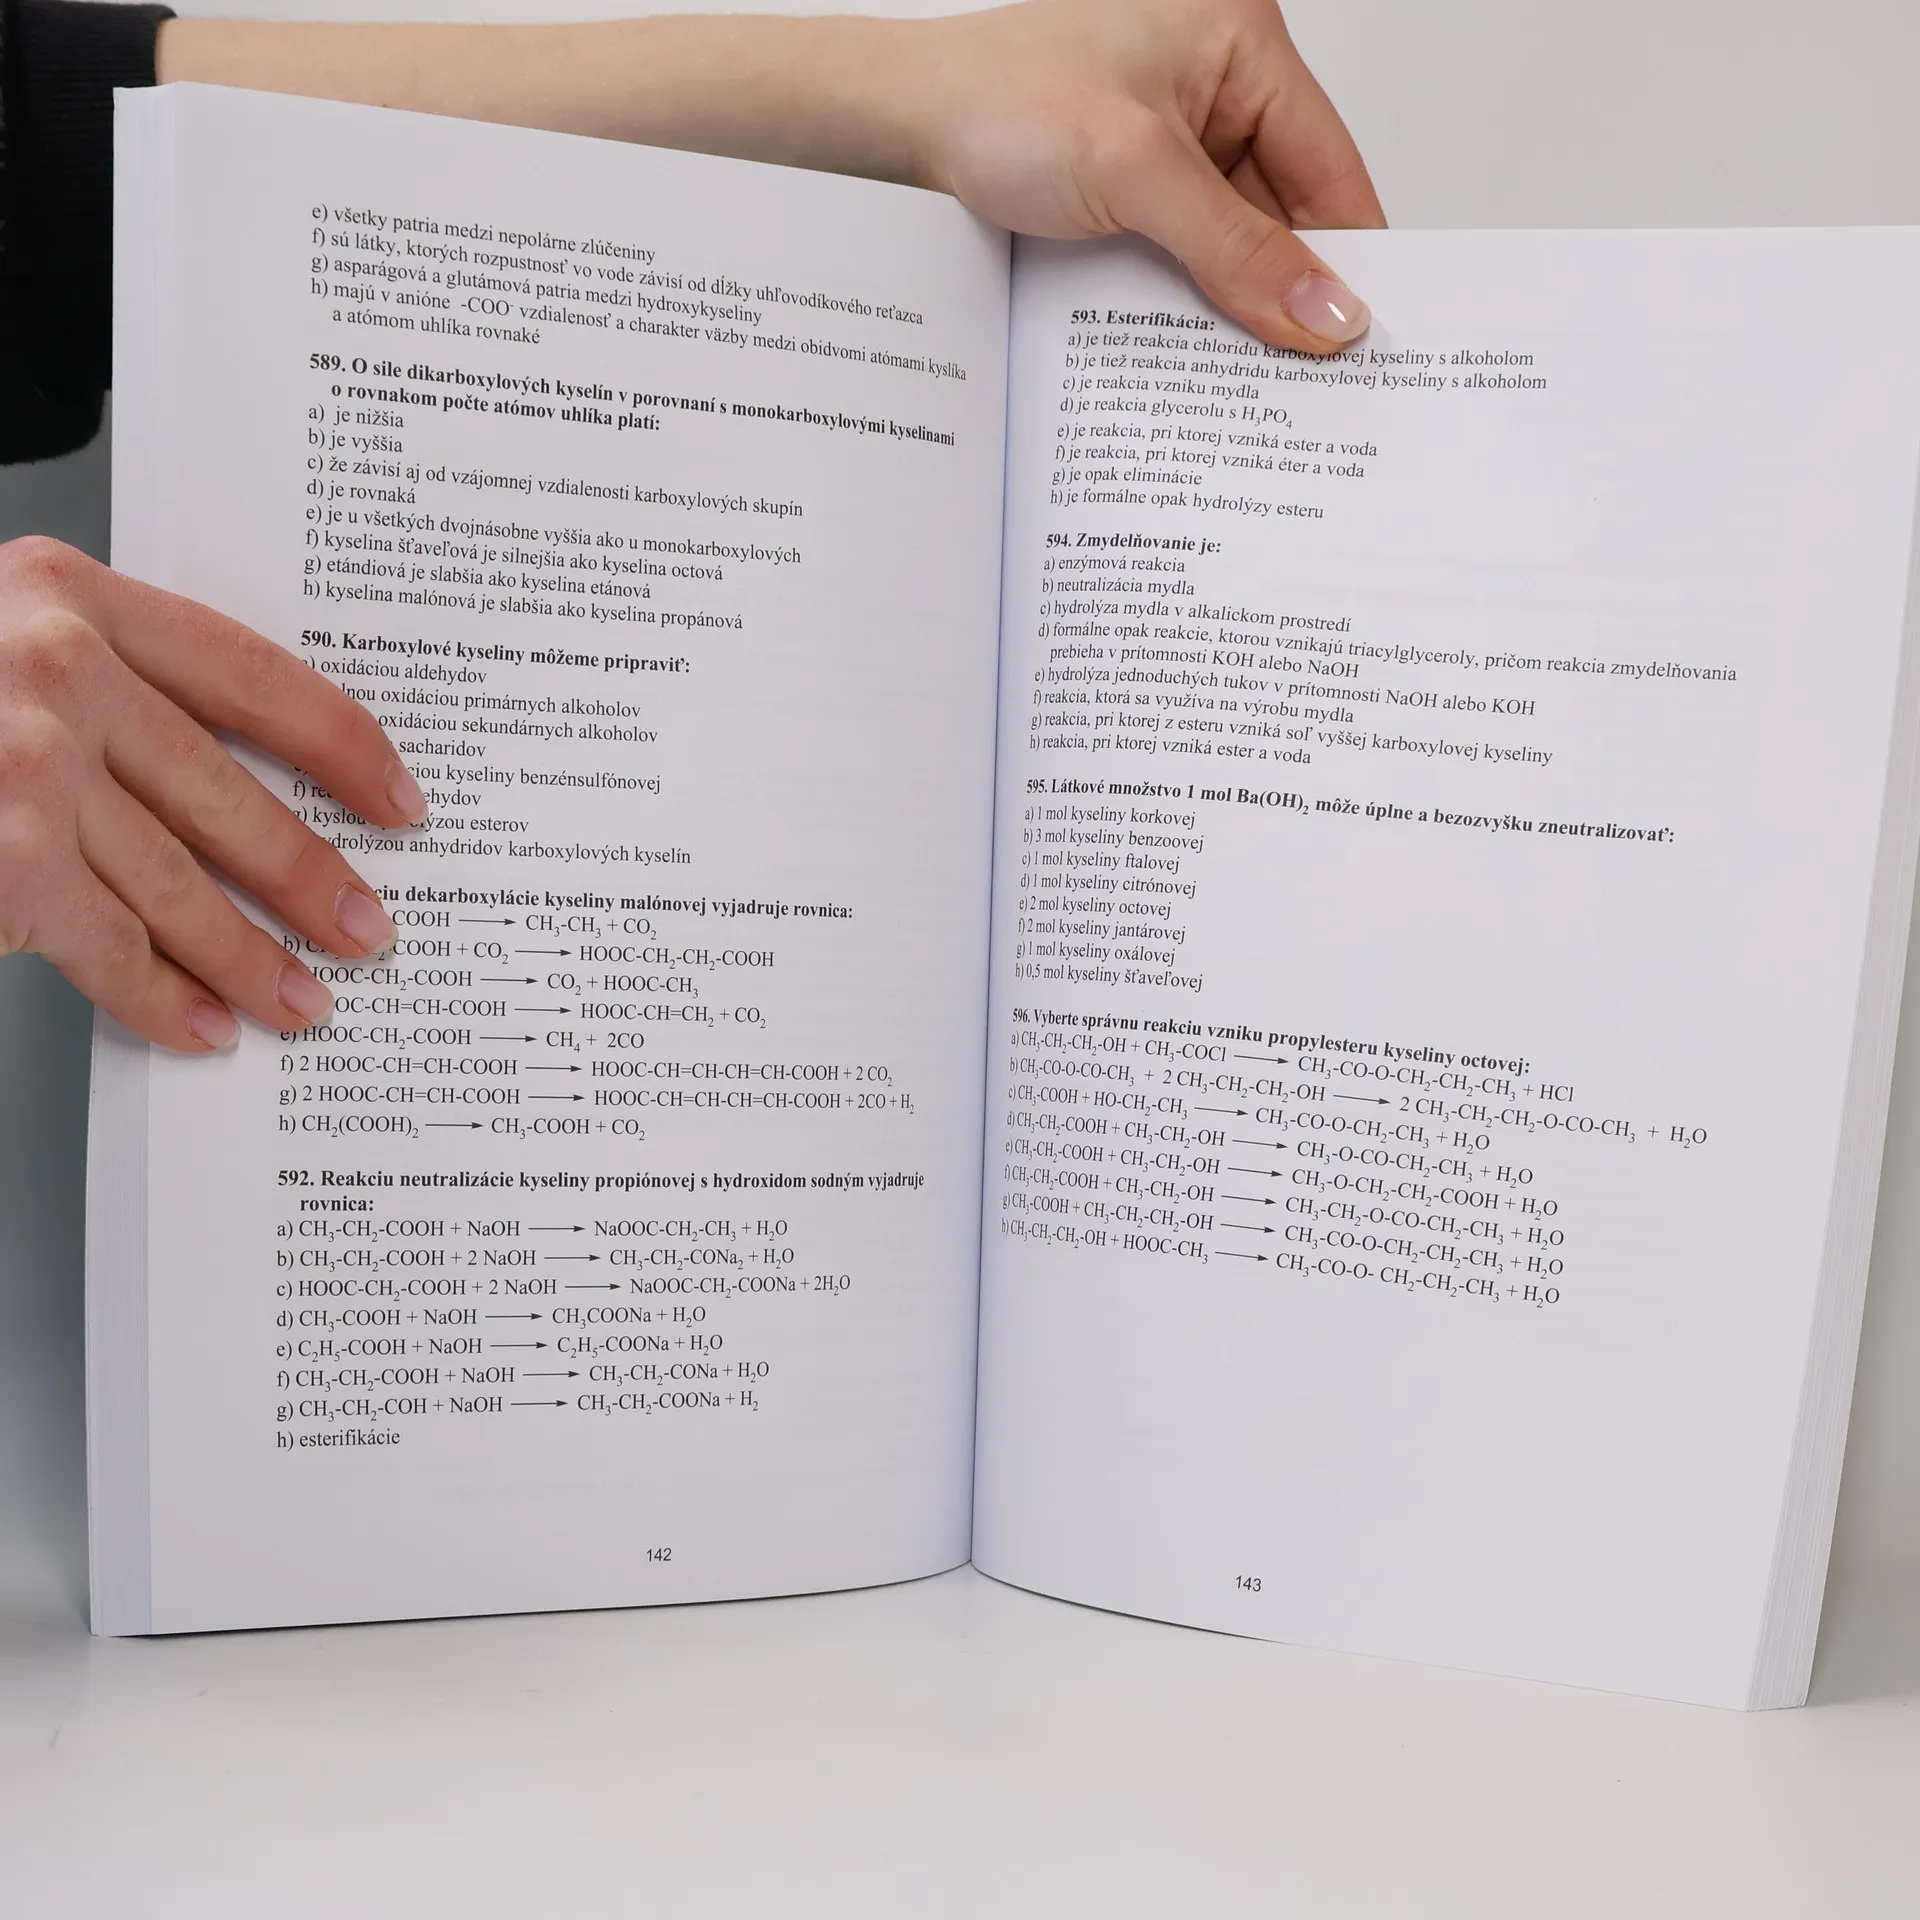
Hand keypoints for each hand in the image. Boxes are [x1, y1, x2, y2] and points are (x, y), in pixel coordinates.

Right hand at [0, 537, 425, 1052]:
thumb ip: (90, 674)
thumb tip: (212, 767)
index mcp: (64, 593)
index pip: (253, 675)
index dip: (343, 747)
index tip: (397, 799)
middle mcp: (52, 668)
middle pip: (228, 792)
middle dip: (308, 877)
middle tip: (367, 928)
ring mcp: (23, 766)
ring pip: (178, 882)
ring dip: (252, 956)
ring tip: (305, 1000)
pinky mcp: (4, 862)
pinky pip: (104, 946)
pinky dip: (160, 995)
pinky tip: (200, 1026)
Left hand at [161, 1, 1380, 354]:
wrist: (866, 135)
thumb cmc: (983, 103)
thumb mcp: (1136, 173)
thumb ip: (1240, 252)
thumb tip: (1333, 322)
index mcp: (1238, 38)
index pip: (1332, 170)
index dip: (1354, 264)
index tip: (1377, 351)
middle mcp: (1203, 86)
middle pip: (1282, 219)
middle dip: (1285, 305)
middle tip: (1312, 402)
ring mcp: (1153, 147)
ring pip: (1223, 252)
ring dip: (1223, 323)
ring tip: (1244, 403)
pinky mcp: (1106, 198)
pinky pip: (1167, 266)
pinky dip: (1172, 318)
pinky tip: (1174, 375)